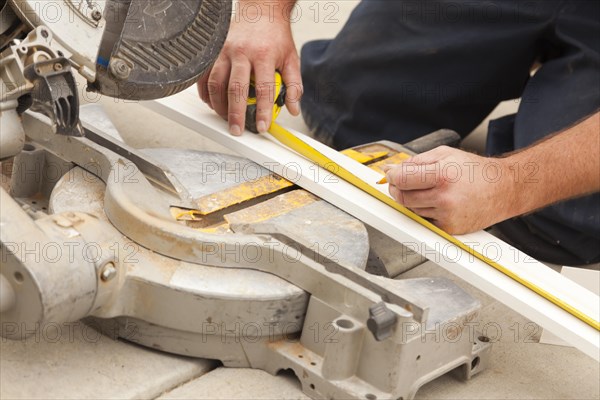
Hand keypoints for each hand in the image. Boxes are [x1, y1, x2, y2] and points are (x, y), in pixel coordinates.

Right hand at [197, 1, 301, 134]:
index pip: (263, 89)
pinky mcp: (214, 50)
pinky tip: (211, 102)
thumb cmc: (275, 36)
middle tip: (237, 130)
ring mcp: (225, 51)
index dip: (263, 111)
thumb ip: (294, 85)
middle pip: (235, 88)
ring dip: (218, 105)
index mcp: (264, 55)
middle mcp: (242, 52)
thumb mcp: (291, 59)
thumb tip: (293, 109)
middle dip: (235, 114)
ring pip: (216, 83)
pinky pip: (204, 75)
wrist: (261, 11)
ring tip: (224, 118)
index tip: (262, 126)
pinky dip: (205, 92)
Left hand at [383, 146, 514, 233]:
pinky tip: (435, 202)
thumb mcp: (445, 154)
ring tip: (427, 190)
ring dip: (411, 200)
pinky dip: (424, 212)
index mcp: (442, 174)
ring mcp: (447, 215)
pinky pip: (425, 220)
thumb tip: (392, 170)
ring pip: (412, 210)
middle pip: (403, 197)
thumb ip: (415, 161)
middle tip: (402, 183)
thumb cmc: (475, 171)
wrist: (504, 189)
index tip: (391, 175)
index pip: (402, 179)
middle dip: (397, 189)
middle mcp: (445, 197)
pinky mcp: (450, 228)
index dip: (392, 177)